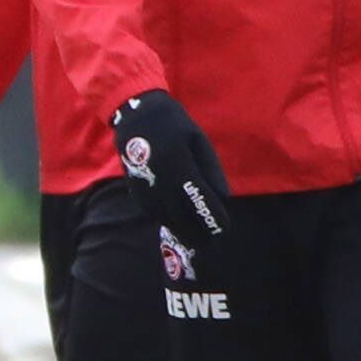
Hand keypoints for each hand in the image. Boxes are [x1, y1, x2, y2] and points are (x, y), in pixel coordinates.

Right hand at [112, 91, 231, 248]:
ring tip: (198, 242)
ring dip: (183, 231)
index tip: (223, 228)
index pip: (200, 199)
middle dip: (198, 234)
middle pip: (181, 216)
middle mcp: (161, 180)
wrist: (137, 117)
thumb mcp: (199, 142)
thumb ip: (211, 171)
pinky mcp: (136, 191)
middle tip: (212, 243)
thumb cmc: (175, 127)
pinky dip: (168, 222)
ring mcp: (146, 187)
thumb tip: (222, 198)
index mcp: (179, 165)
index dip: (213, 217)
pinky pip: (154, 214)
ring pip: (166, 218)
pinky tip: (179, 225)